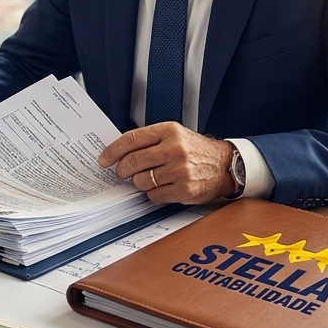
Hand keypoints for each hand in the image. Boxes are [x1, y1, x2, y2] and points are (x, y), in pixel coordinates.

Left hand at [97, 123, 236, 204]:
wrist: (224, 165)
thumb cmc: (195, 151)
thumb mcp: (174, 135)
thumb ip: (149, 141)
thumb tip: (119, 152)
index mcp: (169, 131)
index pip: (131, 140)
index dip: (112, 151)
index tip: (103, 159)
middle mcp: (174, 149)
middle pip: (132, 162)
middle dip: (122, 170)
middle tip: (121, 173)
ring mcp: (180, 170)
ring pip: (141, 181)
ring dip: (140, 183)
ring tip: (151, 178)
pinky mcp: (184, 189)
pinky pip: (154, 196)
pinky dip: (153, 194)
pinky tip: (163, 187)